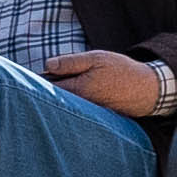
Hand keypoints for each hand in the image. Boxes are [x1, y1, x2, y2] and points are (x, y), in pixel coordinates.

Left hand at [43, 48, 176, 120]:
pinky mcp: (91, 118)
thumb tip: (47, 65)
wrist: (146, 91)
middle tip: (41, 80)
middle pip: (52, 100)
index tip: (30, 74)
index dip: (38, 79)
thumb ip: (71, 62)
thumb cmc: (122, 71)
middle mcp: (79, 106)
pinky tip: (74, 98)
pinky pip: (74, 111)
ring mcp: (85, 114)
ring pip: (63, 106)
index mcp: (78, 89)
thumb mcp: (97, 58)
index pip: (47, 87)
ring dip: (58, 98)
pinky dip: (70, 105)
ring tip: (58, 88)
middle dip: (45, 91)